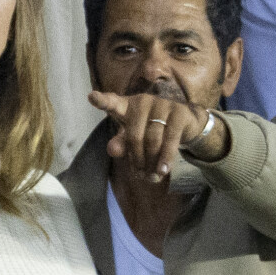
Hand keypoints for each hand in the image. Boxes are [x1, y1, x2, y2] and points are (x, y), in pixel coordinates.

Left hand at [89, 91, 227, 179]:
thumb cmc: (150, 130)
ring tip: (151, 177)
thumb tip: (112, 150)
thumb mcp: (132, 138)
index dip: (101, 100)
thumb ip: (121, 144)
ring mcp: (162, 104)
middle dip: (137, 158)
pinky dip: (166, 158)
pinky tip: (163, 170)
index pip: (112, 102)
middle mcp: (143, 101)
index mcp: (126, 105)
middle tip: (139, 174)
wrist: (184, 124)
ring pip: (153, 139)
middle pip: (134, 135)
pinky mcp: (179, 112)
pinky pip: (170, 139)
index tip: (91, 97)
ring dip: (151, 162)